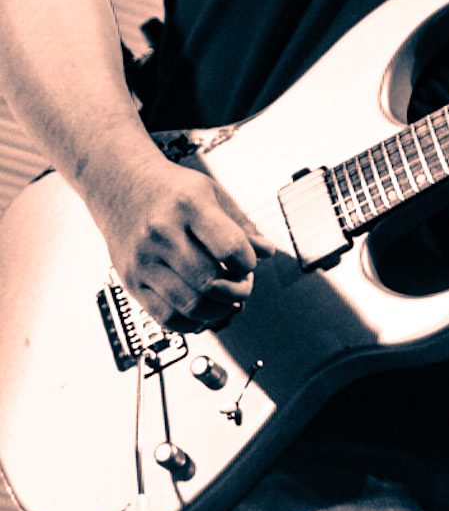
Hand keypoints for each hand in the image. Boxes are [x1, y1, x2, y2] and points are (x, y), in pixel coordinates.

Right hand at [80, 148, 275, 328]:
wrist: (120, 187)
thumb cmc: (173, 191)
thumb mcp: (213, 193)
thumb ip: (241, 225)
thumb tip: (266, 254)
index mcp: (188, 206)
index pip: (229, 247)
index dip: (248, 262)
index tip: (250, 261)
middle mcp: (161, 234)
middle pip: (209, 281)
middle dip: (238, 290)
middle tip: (244, 284)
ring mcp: (142, 261)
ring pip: (188, 304)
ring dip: (219, 310)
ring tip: (229, 300)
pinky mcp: (130, 282)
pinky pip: (165, 317)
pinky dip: (192, 323)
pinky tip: (205, 312)